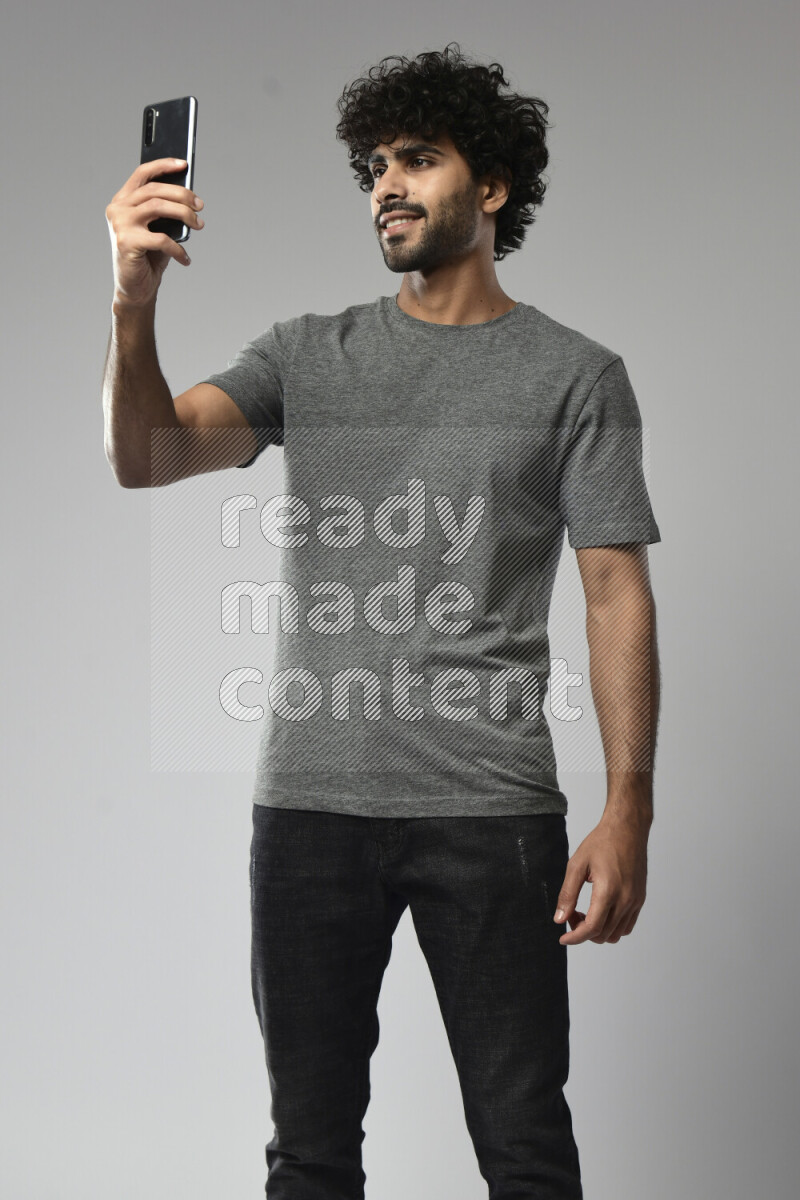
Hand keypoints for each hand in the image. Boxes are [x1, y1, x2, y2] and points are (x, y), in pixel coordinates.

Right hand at [105, 157, 203, 309]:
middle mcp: (117, 208)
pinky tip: (185, 259)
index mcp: (122, 200)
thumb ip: (166, 211)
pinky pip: (161, 239)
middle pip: (155, 189)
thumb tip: (190, 195)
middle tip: (200, 206)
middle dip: (183, 195)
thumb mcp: (158, 229)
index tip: (184, 164)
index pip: (142, 173)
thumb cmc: (148, 257)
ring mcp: (120, 224)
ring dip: (184, 214)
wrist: (135, 289)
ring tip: (199, 224)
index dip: (164, 165)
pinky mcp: (126, 242)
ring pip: (158, 207)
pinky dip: (178, 249)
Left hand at [552, 810, 648, 944]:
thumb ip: (567, 894)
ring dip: (598, 931)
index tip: (563, 939)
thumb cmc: (602, 842)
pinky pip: (627, 925)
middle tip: (572, 914)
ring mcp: (635, 901)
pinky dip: (612, 926)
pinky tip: (600, 911)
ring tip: (585, 912)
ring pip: (616, 934)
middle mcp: (625, 899)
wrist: (627, 829)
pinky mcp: (640, 899)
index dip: (575, 938)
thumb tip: (559, 919)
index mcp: (608, 891)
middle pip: (603, 934)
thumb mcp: (577, 865)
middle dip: (583, 931)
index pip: (592, 928)